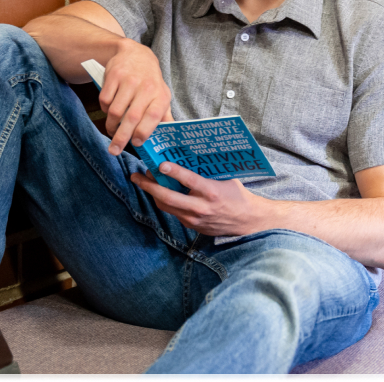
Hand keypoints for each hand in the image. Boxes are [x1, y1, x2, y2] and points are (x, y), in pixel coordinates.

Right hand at [100, 40, 172, 155]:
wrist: (135, 54)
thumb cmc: (150, 81)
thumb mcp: (162, 95)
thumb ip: (164, 116)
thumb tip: (169, 140)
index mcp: (160, 95)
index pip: (154, 117)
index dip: (144, 132)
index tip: (136, 144)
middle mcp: (146, 87)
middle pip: (132, 118)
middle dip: (122, 138)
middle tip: (114, 151)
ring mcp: (129, 80)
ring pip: (115, 111)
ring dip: (111, 125)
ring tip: (112, 131)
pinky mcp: (113, 75)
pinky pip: (105, 100)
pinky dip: (105, 110)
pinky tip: (109, 111)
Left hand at [130, 162, 268, 235]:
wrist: (246, 222)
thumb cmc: (237, 196)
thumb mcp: (226, 180)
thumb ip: (207, 172)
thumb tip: (188, 157)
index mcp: (212, 192)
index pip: (189, 180)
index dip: (173, 172)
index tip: (160, 165)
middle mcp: (201, 207)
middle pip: (168, 197)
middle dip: (149, 186)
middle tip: (136, 176)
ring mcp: (194, 218)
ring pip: (166, 206)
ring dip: (152, 194)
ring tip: (142, 182)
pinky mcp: (191, 225)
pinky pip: (173, 212)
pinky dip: (164, 201)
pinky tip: (158, 192)